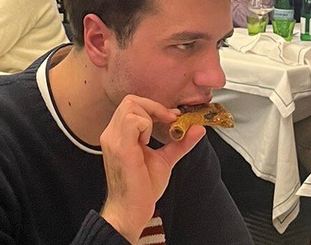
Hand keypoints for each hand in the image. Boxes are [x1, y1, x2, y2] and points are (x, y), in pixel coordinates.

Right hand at [99, 96, 203, 242]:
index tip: (173, 117)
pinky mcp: (120, 147)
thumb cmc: (142, 189)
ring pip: (131, 106)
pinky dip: (146, 126)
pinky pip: (132, 121)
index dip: (155, 107)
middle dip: (154, 107)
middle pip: (131, 100)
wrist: (130, 211)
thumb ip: (179, 143)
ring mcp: (113, 139)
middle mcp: (112, 133)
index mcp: (119, 134)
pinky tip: (147, 143)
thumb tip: (197, 129)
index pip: (132, 104)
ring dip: (150, 116)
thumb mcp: (164, 160)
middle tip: (169, 120)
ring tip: (154, 136)